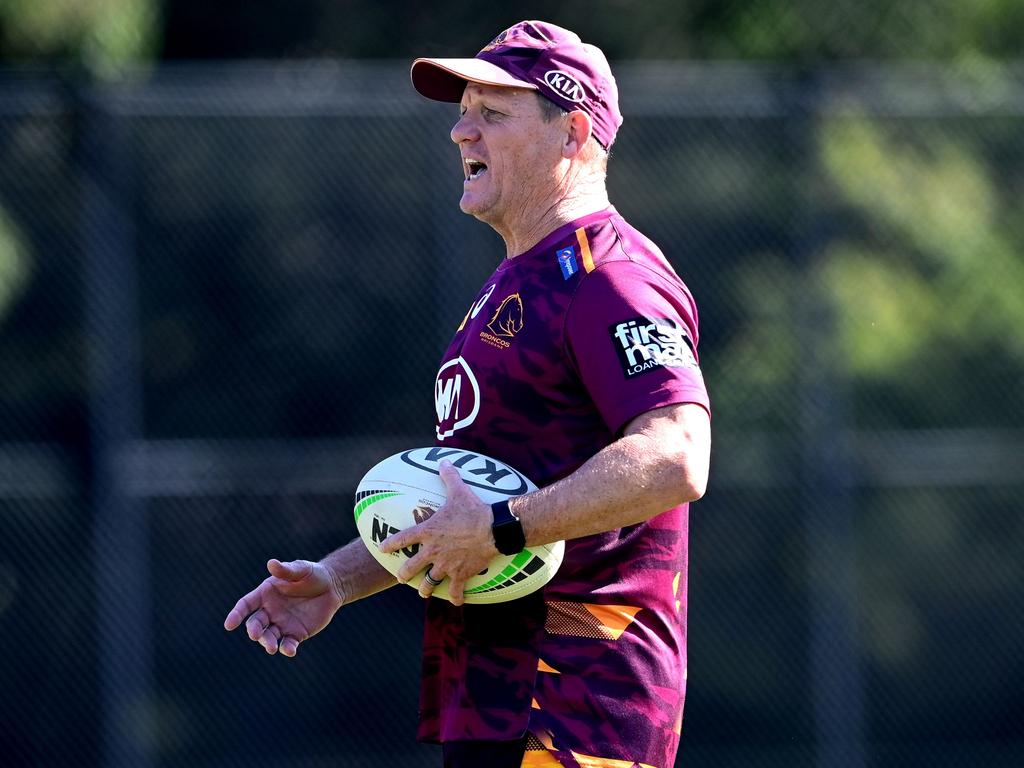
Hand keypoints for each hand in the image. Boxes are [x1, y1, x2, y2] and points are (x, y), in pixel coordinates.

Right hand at [223, 558, 342, 656]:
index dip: (236, 614)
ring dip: (267, 642)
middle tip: (255, 635)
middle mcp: (270, 611)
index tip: (229, 625)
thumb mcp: (301, 569)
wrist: (332, 587)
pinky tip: (290, 650)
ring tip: (272, 648)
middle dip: (254, 630)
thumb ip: (286, 570)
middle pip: (255, 623)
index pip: (246, 605)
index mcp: (265, 594)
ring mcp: (282, 624)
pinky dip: (287, 648)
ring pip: (268, 636)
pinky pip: (288, 644)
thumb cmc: (312, 574)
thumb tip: (271, 563)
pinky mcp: (296, 634)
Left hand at [379, 461, 495, 605]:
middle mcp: (433, 551)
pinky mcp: (461, 575)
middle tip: (401, 577)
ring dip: (426, 589)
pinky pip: (455, 591)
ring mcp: (446, 565)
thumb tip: (443, 461)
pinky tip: (456, 600)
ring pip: (430, 583)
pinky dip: (455, 597)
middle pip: (411, 568)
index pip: (402, 539)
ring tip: (423, 591)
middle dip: (404, 574)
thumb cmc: (473, 509)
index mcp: (428, 532)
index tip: (382, 549)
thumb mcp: (459, 490)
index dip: (390, 545)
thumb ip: (448, 476)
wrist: (493, 529)